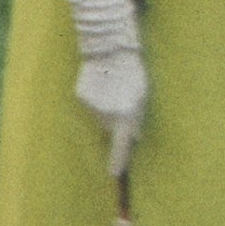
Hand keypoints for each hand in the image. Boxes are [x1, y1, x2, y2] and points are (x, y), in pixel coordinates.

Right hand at [76, 49, 146, 175]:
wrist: (111, 51)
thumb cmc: (133, 74)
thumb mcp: (144, 97)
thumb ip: (138, 120)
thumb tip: (135, 138)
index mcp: (125, 117)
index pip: (120, 146)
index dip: (117, 161)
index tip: (113, 174)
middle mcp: (106, 116)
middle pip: (109, 129)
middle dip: (115, 123)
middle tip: (122, 103)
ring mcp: (92, 107)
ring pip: (98, 117)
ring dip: (105, 110)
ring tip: (112, 90)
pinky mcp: (81, 97)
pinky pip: (89, 106)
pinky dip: (95, 100)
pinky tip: (101, 85)